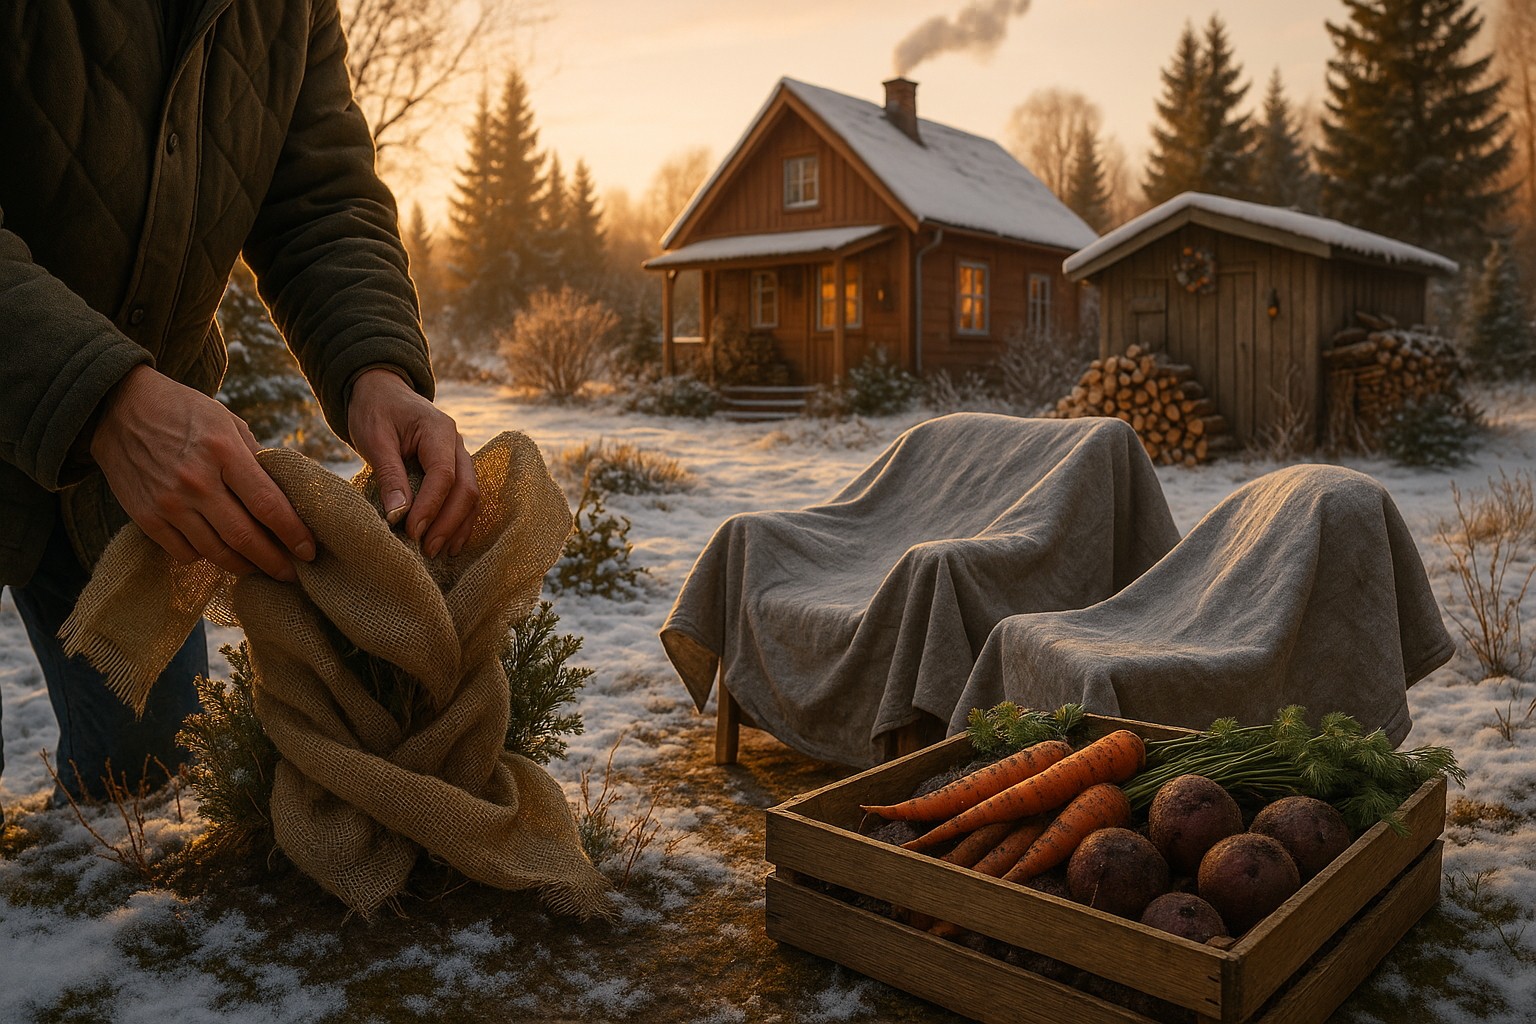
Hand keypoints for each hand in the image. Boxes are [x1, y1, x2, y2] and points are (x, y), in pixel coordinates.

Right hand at [89, 365, 314, 580]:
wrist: (117, 408)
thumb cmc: (183, 412)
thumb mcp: (227, 422)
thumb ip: (256, 458)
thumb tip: (287, 495)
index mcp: (223, 451)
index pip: (267, 504)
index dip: (293, 533)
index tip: (309, 551)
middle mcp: (196, 481)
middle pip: (244, 537)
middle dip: (274, 561)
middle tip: (293, 574)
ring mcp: (168, 502)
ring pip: (216, 552)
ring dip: (244, 566)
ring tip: (262, 569)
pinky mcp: (146, 517)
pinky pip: (184, 553)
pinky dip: (207, 558)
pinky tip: (220, 552)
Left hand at [347, 368, 478, 557]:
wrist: (381, 390)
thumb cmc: (375, 411)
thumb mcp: (374, 439)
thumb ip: (389, 475)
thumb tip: (397, 516)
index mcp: (439, 430)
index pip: (443, 475)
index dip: (430, 507)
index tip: (411, 532)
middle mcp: (457, 443)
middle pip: (466, 489)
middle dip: (448, 523)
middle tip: (427, 550)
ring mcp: (460, 455)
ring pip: (471, 495)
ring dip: (457, 526)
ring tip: (439, 552)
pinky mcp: (454, 467)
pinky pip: (464, 496)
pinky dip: (459, 520)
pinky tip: (449, 541)